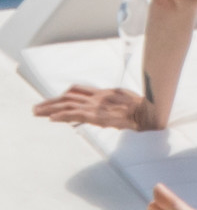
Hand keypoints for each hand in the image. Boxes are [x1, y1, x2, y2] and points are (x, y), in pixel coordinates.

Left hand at [33, 86, 158, 130]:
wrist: (146, 111)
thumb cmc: (141, 106)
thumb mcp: (126, 98)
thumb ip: (116, 100)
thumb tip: (114, 106)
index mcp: (103, 93)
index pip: (78, 90)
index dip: (64, 94)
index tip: (55, 99)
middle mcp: (96, 98)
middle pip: (67, 97)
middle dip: (51, 102)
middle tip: (37, 108)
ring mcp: (95, 106)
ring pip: (67, 104)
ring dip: (50, 109)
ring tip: (37, 113)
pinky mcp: (96, 116)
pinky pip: (75, 115)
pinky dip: (62, 116)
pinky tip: (52, 119)